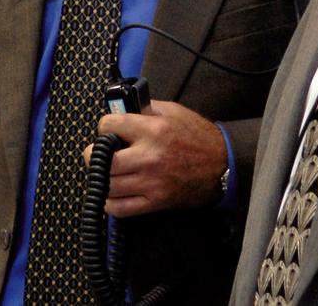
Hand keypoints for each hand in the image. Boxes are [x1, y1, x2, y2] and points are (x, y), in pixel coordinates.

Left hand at [81, 101, 225, 217]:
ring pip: (108, 186)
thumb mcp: (173, 111)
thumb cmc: (198, 136)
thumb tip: (121, 109)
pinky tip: (115, 192)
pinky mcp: (155, 202)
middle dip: (95, 155)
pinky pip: (120, 208)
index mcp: (153, 130)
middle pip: (102, 160)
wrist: (222, 165)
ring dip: (102, 178)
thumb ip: (145, 109)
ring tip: (109, 171)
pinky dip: (110, 202)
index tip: (109, 128)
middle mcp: (149, 157)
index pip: (109, 125)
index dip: (105, 125)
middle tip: (101, 153)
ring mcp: (151, 183)